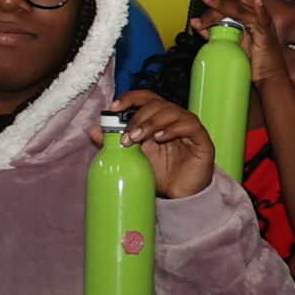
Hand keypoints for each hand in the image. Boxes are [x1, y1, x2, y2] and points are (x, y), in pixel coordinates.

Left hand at [100, 90, 214, 198]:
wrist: (180, 196)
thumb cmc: (160, 174)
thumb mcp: (132, 157)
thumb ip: (115, 142)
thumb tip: (93, 130)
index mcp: (157, 119)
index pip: (145, 99)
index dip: (130, 98)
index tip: (114, 108)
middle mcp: (173, 119)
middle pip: (157, 103)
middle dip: (138, 116)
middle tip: (127, 136)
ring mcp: (188, 127)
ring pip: (172, 111)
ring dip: (152, 122)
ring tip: (139, 138)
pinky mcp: (202, 139)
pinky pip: (190, 125)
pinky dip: (173, 128)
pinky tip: (161, 137)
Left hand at [195, 0, 285, 85]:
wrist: (269, 79)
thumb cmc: (252, 63)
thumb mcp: (229, 46)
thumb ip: (215, 34)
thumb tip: (197, 25)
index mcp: (247, 17)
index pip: (232, 0)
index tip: (202, 5)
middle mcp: (255, 16)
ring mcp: (261, 24)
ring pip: (241, 8)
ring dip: (223, 3)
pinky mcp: (266, 34)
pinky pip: (263, 19)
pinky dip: (260, 9)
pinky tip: (256, 0)